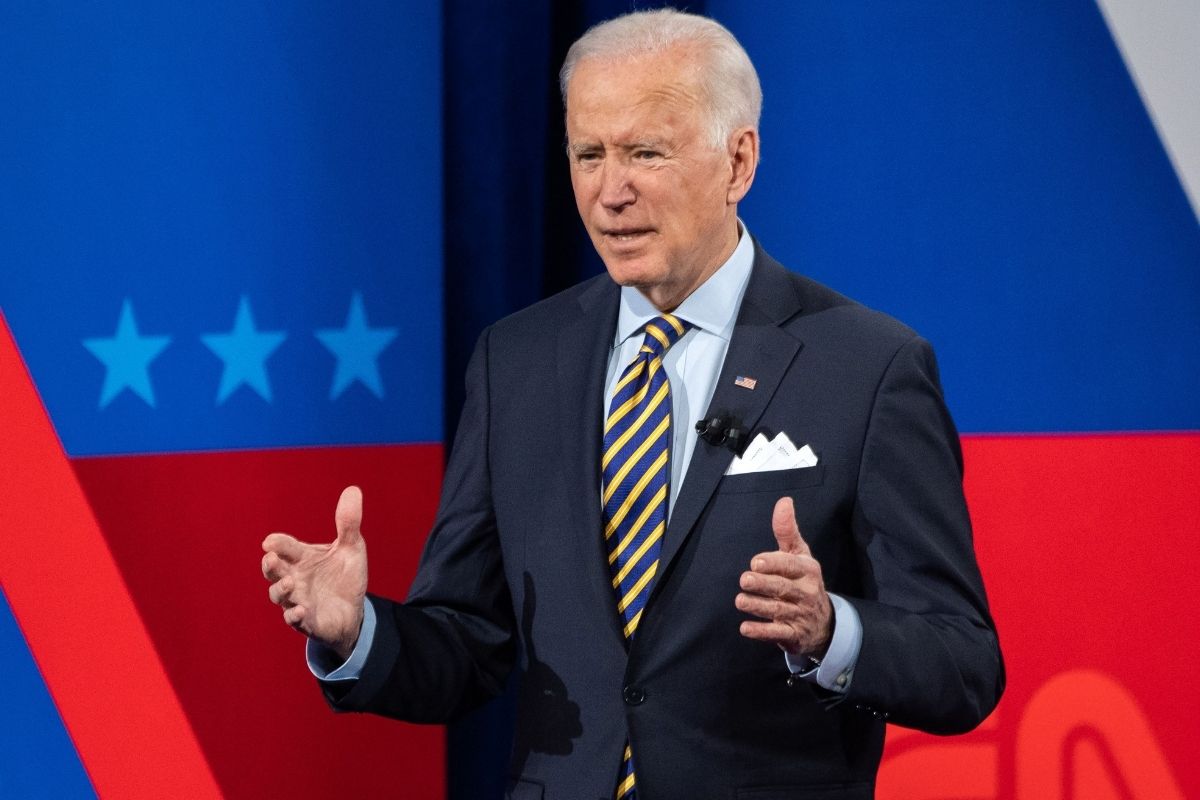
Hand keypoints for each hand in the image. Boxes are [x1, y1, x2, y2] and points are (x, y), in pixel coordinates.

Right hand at [262, 486, 367, 660]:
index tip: (271, 541)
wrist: (353, 611)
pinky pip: (295, 620)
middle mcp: (294, 578)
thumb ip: (349, 523)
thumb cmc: (344, 577)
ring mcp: (298, 600)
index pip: (285, 548)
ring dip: (281, 590)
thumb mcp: (351, 548)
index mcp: (302, 559)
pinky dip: (295, 616)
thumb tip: (353, 489)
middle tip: (270, 558)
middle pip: (273, 572)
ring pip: (279, 596)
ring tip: (290, 583)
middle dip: (270, 566)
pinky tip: (302, 610)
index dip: (278, 543)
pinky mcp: (307, 622)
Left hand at [736, 496, 832, 656]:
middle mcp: (805, 592)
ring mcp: (799, 615)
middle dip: (763, 584)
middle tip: (744, 580)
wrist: (823, 622)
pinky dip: (761, 632)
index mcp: (807, 570)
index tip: (756, 562)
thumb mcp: (799, 554)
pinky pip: (777, 634)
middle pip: (783, 588)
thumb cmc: (803, 580)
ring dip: (758, 606)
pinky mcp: (792, 635)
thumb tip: (784, 501)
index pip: (791, 566)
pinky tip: (745, 628)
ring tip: (740, 600)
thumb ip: (787, 530)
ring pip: (777, 610)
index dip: (774, 563)